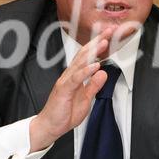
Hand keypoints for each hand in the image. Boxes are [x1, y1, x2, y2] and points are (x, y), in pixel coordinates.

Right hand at [29, 28, 114, 151]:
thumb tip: (102, 73)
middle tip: (109, 31)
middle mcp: (69, 75)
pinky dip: (86, 71)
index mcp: (75, 76)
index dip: (98, 46)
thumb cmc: (64, 113)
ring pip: (80, 63)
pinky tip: (95, 66)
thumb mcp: (86, 100)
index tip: (109, 36)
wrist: (50, 126)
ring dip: (93, 52)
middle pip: (84, 54)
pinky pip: (76, 78)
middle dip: (97, 42)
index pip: (87, 57)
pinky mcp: (63, 89)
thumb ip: (94, 86)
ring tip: (104, 43)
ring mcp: (65, 81)